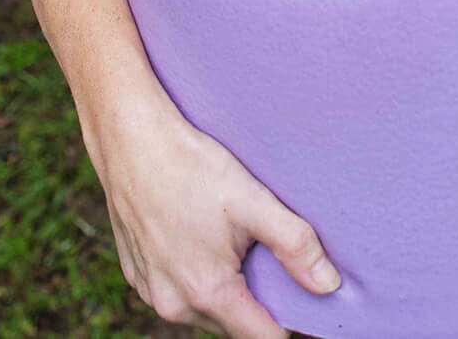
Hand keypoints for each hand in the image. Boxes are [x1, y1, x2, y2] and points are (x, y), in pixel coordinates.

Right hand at [94, 97, 339, 336]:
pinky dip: (194, 277)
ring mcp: (151, 292)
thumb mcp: (251, 199)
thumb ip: (294, 245)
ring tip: (230, 240)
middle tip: (262, 252)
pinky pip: (178, 293)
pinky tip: (199, 237)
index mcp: (208, 291)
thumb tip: (329, 285)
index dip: (290, 322)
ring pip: (205, 310)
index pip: (263, 338)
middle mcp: (175, 304)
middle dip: (255, 300)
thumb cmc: (189, 165)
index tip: (301, 297)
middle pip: (234, 324)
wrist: (129, 139)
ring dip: (224, 289)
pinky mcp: (136, 276)